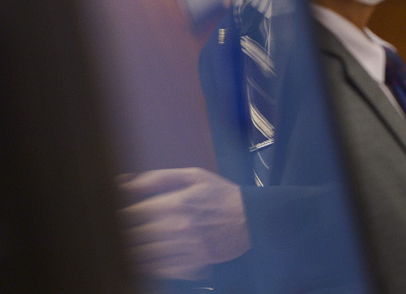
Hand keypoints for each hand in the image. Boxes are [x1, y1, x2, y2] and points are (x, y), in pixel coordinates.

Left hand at [117, 168, 250, 280]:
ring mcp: (185, 248)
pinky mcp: (193, 264)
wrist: (252, 218)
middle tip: (115, 232)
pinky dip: (149, 266)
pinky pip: (161, 270)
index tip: (111, 214)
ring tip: (129, 246)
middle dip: (121, 235)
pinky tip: (148, 258)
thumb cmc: (222, 195)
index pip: (131, 214)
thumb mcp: (193, 177)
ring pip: (143, 257)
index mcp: (176, 203)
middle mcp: (178, 227)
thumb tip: (124, 180)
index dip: (116, 216)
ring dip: (132, 252)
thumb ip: (157, 178)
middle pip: (133, 238)